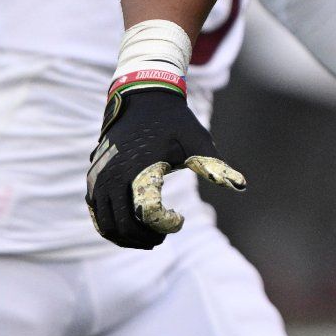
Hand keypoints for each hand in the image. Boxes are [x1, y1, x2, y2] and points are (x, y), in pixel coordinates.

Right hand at [85, 82, 244, 249]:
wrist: (143, 98)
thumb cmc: (174, 121)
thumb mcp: (196, 140)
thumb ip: (214, 165)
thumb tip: (242, 185)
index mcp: (139, 169)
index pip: (147, 213)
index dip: (165, 224)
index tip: (181, 218)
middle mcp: (113, 176)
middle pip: (123, 226)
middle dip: (145, 237)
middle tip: (162, 237)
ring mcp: (99, 178)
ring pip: (106, 225)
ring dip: (127, 237)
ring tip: (150, 236)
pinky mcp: (93, 178)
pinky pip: (96, 213)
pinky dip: (111, 227)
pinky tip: (132, 227)